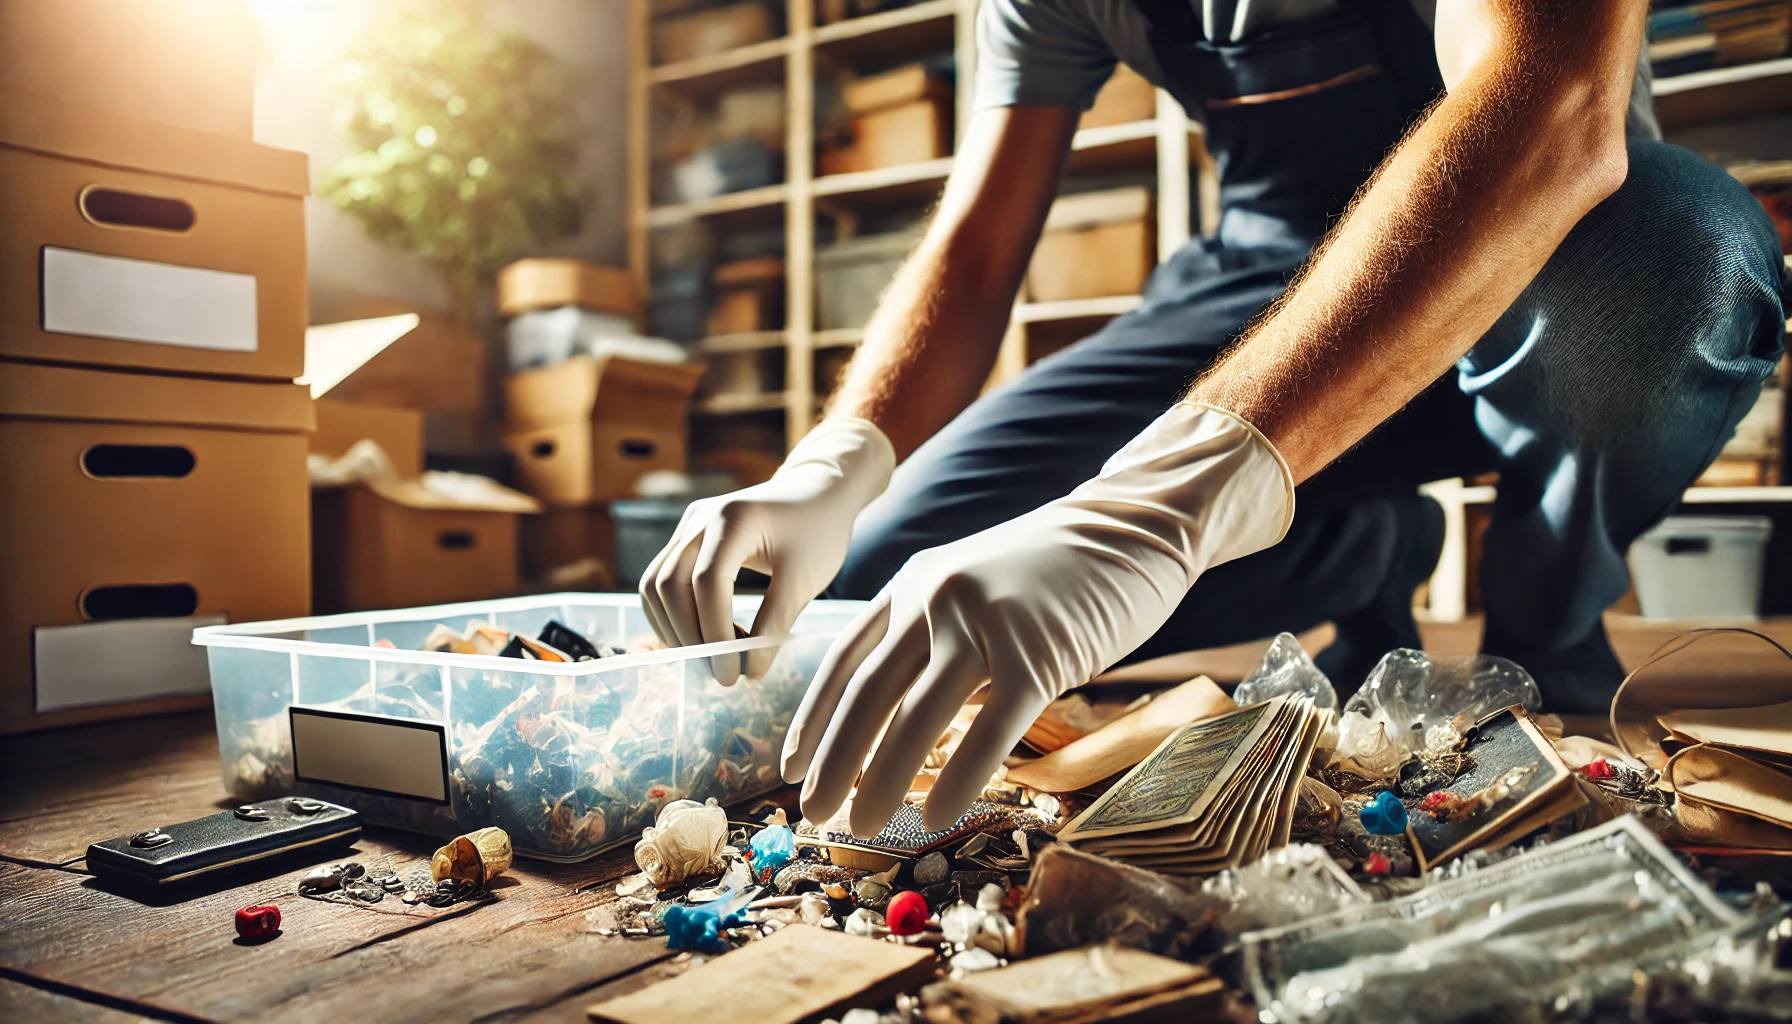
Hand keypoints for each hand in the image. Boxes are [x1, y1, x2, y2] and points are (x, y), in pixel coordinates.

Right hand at [640, 418, 894, 683]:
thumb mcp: (805, 580)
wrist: (817, 492)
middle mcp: (700, 519)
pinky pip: (663, 579)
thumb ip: (775, 624)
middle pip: (669, 584)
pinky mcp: (686, 537)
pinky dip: (674, 613)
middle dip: (688, 635)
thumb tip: (751, 672)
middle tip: (719, 672)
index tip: (731, 673)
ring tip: (712, 655)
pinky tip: (704, 636)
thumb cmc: (818, 532)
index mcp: (734, 519)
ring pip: (655, 584)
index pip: (708, 582)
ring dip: (674, 627)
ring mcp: (688, 525)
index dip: (714, 632)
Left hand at [779, 404, 1294, 835]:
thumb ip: (933, 634)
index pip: (845, 660)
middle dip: (833, 761)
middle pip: (867, 694)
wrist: (1129, 527)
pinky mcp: (1037, 655)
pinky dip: (958, 778)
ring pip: (916, 716)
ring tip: (860, 826)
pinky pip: (988, 730)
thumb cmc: (1053, 571)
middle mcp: (935, 600)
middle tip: (811, 812)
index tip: (793, 766)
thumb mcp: (972, 586)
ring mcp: (985, 625)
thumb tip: (898, 713)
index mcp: (913, 584)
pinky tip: (937, 815)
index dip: (814, 719)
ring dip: (880, 779)